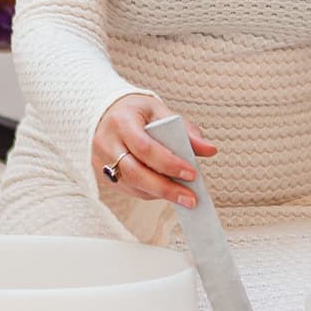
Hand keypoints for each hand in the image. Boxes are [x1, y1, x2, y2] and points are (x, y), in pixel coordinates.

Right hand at [91, 95, 217, 208]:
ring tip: (184, 197)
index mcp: (122, 122)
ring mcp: (101, 161)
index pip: (145, 147)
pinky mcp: (102, 174)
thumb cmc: (136, 112)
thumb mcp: (160, 111)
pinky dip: (150, 192)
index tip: (192, 174)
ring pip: (132, 185)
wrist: (106, 113)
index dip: (169, 163)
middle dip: (166, 188)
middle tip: (191, 198)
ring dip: (160, 193)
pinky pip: (129, 189)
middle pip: (135, 172)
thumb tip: (209, 150)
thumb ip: (185, 130)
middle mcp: (107, 143)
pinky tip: (166, 191)